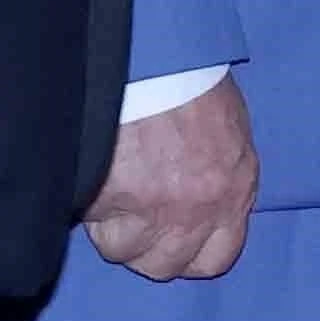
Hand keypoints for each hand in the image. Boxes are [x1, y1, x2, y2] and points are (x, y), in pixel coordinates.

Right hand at [84, 75, 260, 281]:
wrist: (155, 55)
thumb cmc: (189, 77)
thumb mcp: (225, 126)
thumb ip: (218, 173)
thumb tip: (203, 201)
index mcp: (234, 188)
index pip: (216, 258)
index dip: (187, 252)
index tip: (170, 236)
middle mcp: (199, 208)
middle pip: (165, 265)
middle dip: (144, 245)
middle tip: (131, 212)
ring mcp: (154, 208)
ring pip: (121, 249)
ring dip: (110, 224)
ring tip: (110, 181)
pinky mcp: (110, 199)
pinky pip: (88, 220)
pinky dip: (84, 199)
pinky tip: (94, 167)